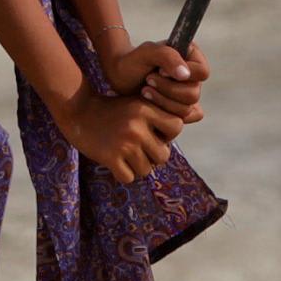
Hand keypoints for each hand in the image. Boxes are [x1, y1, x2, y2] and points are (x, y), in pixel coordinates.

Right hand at [59, 91, 184, 185]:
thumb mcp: (139, 103)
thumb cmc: (114, 109)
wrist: (79, 110)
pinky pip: (129, 177)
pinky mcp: (110, 157)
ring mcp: (124, 143)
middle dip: (153, 157)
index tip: (154, 134)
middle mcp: (137, 126)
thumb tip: (201, 114)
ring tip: (127, 157)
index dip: (168, 134)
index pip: (176, 127)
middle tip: (139, 150)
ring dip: (138, 167)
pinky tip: (116, 163)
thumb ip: (164, 111)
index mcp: (146, 108)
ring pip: (147, 170)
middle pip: (163, 155)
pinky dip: (124, 174)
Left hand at [106, 40, 208, 124]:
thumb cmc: (131, 61)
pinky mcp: (179, 109)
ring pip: (187, 108)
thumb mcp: (147, 53)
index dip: (182, 75)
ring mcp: (186, 94)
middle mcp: (192, 76)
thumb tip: (185, 75)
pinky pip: (184, 119)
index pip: (202, 72)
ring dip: (162, 100)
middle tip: (148, 80)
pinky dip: (166, 114)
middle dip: (168, 89)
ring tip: (145, 91)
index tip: (160, 71)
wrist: (118, 78)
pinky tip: (150, 104)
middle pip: (194, 93)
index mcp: (191, 57)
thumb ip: (168, 57)